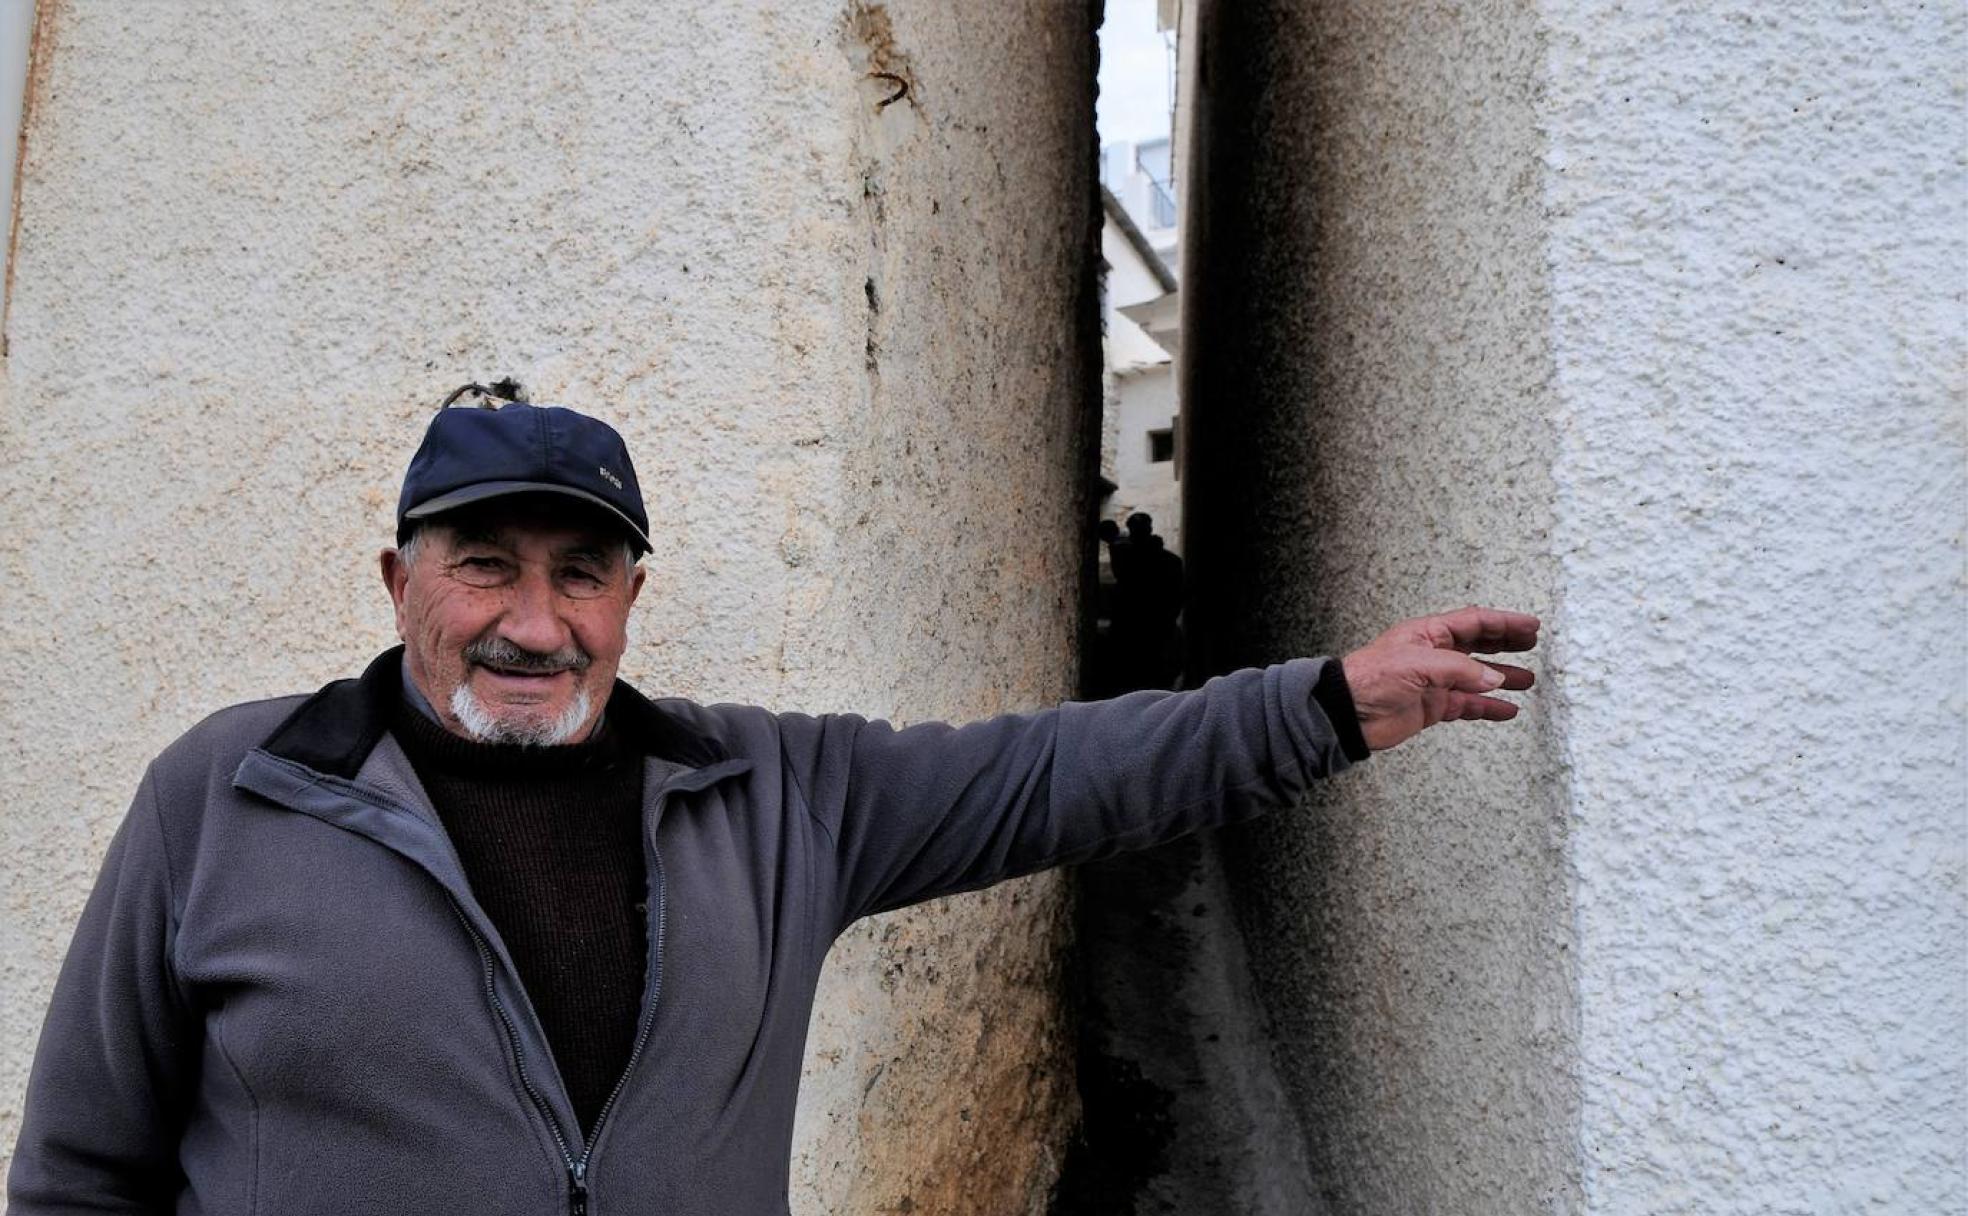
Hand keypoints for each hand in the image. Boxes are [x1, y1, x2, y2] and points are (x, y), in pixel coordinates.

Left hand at [1339, 606, 1539, 751]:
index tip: (1530, 626)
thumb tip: (1494, 678)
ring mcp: (1434, 682)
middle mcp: (1433, 655)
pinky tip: (1507, 710)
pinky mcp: (1432, 707)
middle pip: (1478, 645)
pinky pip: (1468, 705)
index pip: (1474, 622)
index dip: (1503, 623)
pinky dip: (1488, 707)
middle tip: (1532, 644)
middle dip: (1506, 644)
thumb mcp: (1417, 665)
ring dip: (1502, 678)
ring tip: (1527, 680)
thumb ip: (1460, 670)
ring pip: (1477, 677)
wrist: (1347, 713)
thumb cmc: (1370, 678)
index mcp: (1428, 634)